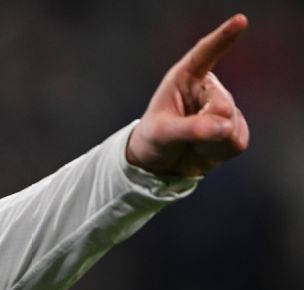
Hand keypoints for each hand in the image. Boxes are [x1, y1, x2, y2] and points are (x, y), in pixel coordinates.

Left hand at [125, 14, 250, 176]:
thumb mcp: (162, 134)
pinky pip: (237, 142)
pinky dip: (219, 151)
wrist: (160, 163)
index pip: (206, 54)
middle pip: (222, 106)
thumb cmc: (153, 140)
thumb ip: (191, 128)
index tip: (240, 21)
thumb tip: (225, 128)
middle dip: (206, 127)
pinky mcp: (234, 127)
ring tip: (191, 141)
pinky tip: (204, 149)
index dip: (223, 38)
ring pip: (231, 127)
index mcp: (185, 78)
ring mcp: (224, 107)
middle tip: (185, 135)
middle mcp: (208, 89)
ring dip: (210, 143)